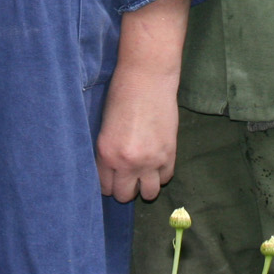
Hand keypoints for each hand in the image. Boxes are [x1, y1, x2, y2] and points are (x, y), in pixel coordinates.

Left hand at [96, 64, 178, 202]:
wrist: (147, 78)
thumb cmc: (121, 95)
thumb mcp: (104, 127)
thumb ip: (108, 152)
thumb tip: (112, 171)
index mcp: (106, 153)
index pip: (105, 187)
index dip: (108, 184)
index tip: (112, 179)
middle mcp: (127, 162)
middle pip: (124, 195)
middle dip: (125, 189)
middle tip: (127, 176)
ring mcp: (150, 160)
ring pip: (149, 193)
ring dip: (145, 186)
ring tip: (144, 172)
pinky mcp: (169, 154)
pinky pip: (165, 178)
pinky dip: (161, 174)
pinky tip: (156, 162)